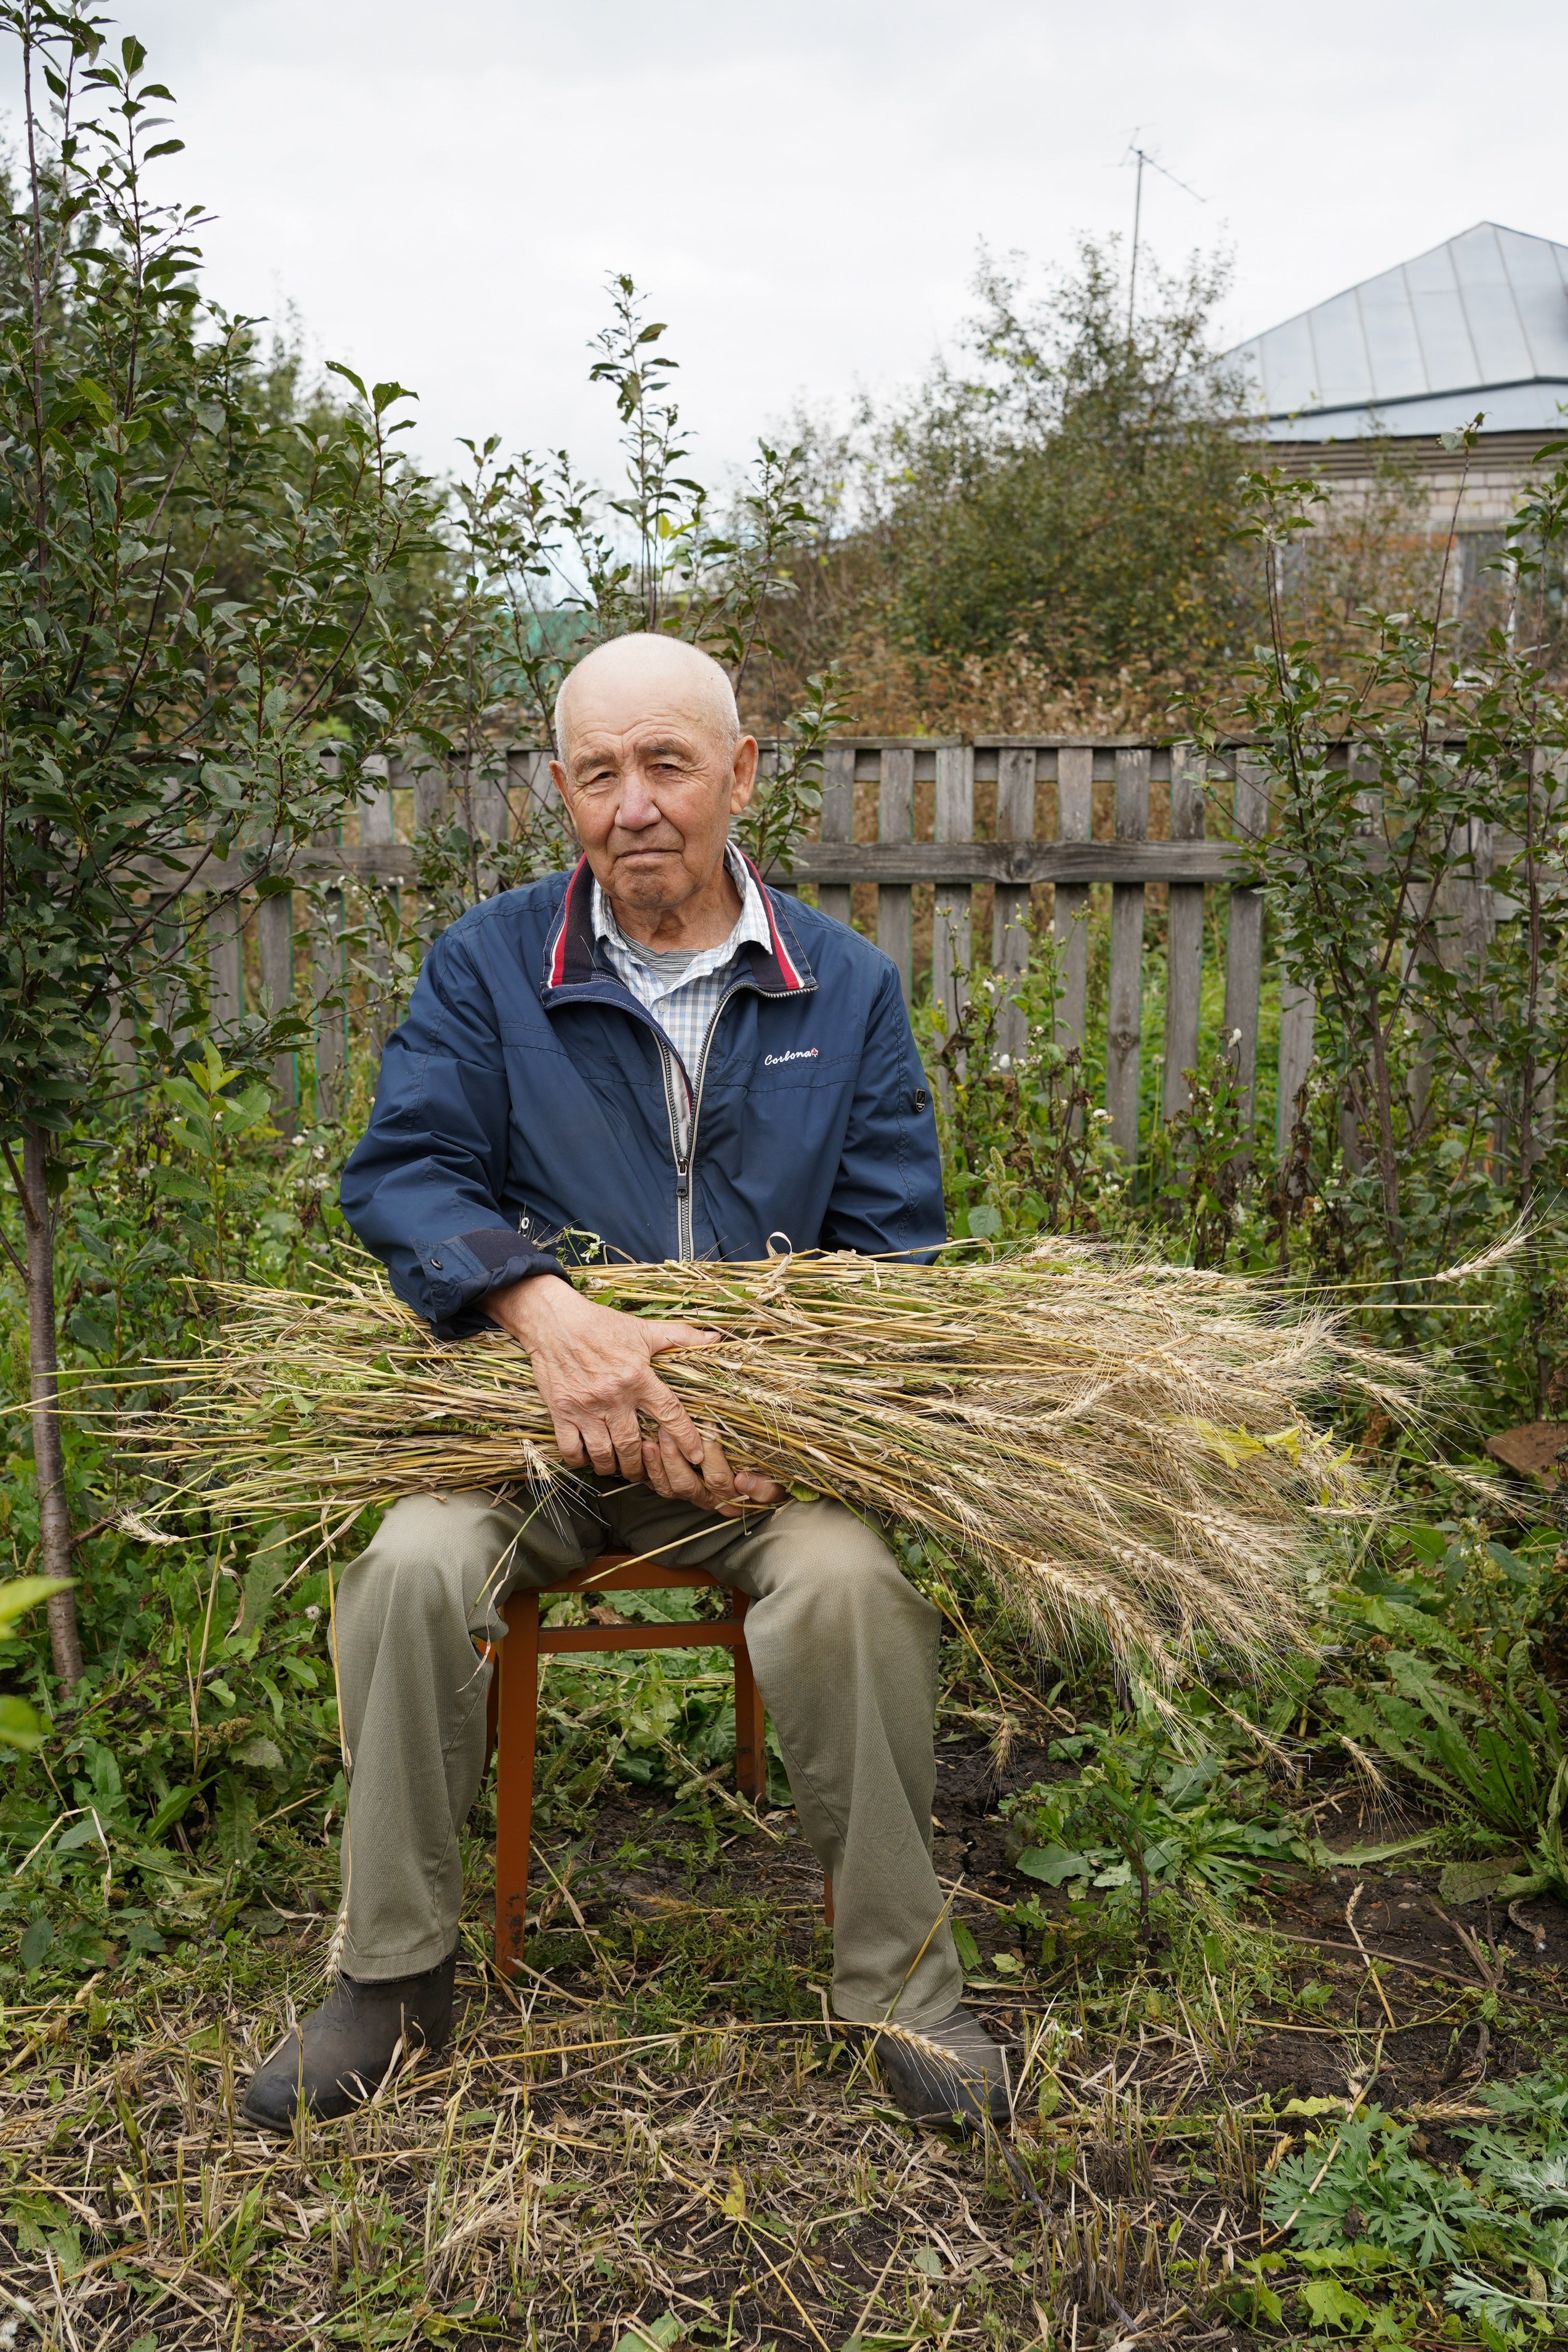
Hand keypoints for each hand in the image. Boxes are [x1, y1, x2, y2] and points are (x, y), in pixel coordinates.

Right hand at [487, 1276, 782, 1513]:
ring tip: (621, 1468)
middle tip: (647, 1469)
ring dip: (614, 1467)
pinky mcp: (561, 1412)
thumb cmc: (601, 1325)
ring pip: (604, 1453)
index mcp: (637, 1377)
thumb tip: (714, 1340)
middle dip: (642, 1465)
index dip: (686, 1437)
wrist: (554, 1321)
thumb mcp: (643, 1330)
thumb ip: (680, 1337)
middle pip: (633, 1445)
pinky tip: (590, 1459)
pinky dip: (582, 1461)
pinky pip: (572, 1449)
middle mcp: (613, 1396)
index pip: (669, 1412)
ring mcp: (585, 1407)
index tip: (697, 1456)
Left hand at [641, 1422, 787, 1518]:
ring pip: (669, 1486)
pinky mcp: (673, 1486)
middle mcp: (709, 1500)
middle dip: (676, 1457)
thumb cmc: (765, 1473)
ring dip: (659, 1462)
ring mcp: (689, 1493)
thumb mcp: (773, 1483)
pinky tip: (644, 1448)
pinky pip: (657, 1484)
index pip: (718, 1480)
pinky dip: (649, 1467)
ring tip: (652, 1439)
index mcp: (733, 1498)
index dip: (711, 1454)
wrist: (756, 1473)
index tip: (708, 1425)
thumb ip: (763, 1487)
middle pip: (687, 1484)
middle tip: (668, 1430)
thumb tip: (741, 1481)